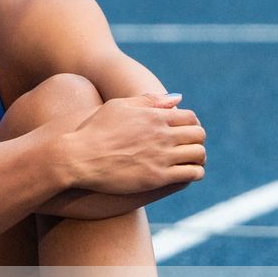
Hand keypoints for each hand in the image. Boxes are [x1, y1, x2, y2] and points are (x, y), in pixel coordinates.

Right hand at [58, 93, 205, 194]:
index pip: (191, 118)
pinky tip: (188, 174)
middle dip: (197, 140)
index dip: (192, 125)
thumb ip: (149, 100)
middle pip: (198, 135)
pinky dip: (194, 173)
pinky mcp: (157, 177)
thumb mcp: (119, 106)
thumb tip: (177, 99)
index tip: (186, 132)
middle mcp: (162, 134)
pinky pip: (190, 174)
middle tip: (190, 147)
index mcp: (155, 116)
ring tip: (190, 161)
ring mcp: (161, 156)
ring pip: (198, 155)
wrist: (79, 157)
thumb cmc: (95, 130)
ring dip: (198, 157)